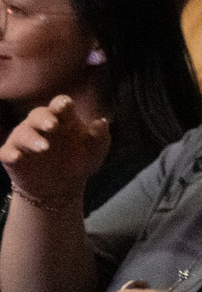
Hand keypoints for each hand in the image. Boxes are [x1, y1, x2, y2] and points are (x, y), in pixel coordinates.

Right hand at [1, 95, 109, 210]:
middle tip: (53, 125)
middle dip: (44, 119)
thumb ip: (100, 137)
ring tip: (44, 147)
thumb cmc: (79, 161)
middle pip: (38, 115)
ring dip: (32, 139)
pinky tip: (16, 156)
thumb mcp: (94, 152)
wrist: (61, 187)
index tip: (66, 104)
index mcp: (62, 119)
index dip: (62, 104)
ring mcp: (24, 140)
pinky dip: (10, 153)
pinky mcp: (11, 156)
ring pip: (23, 134)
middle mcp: (39, 125)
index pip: (59, 106)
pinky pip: (7, 152)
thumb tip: (102, 122)